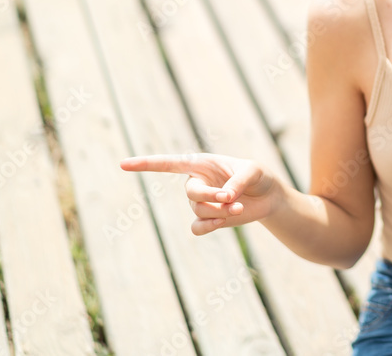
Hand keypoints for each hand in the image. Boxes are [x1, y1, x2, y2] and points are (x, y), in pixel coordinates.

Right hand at [120, 153, 280, 234]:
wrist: (268, 196)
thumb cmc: (258, 176)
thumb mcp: (253, 171)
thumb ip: (238, 181)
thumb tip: (224, 197)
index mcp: (201, 163)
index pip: (168, 163)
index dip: (146, 164)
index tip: (123, 164)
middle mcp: (197, 182)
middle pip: (191, 193)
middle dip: (211, 197)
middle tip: (231, 198)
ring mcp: (201, 202)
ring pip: (199, 211)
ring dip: (220, 211)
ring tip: (238, 207)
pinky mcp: (208, 220)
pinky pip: (197, 228)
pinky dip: (209, 227)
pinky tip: (223, 222)